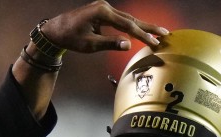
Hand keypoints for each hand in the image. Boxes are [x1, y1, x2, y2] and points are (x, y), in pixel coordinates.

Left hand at [42, 1, 168, 53]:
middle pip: (131, 19)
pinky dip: (131, 25)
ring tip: (158, 32)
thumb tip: (128, 44)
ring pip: (127, 18)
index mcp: (102, 13)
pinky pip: (120, 19)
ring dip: (142, 26)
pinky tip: (140, 30)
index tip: (155, 42)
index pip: (127, 26)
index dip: (143, 35)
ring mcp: (104, 7)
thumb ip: (109, 44)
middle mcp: (105, 7)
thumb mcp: (89, 44)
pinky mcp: (102, 11)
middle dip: (148, 27)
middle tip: (165, 33)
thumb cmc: (69, 38)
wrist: (55, 30)